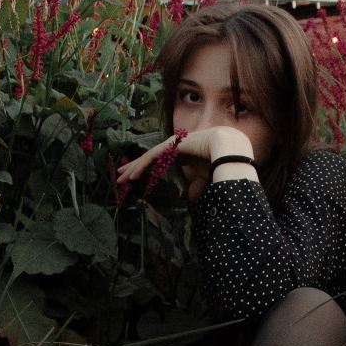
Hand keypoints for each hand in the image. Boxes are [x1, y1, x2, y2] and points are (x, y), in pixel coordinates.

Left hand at [116, 126, 251, 197]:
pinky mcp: (169, 145)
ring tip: (121, 178)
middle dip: (133, 167)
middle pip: (148, 159)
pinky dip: (142, 166)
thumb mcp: (203, 179)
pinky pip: (152, 157)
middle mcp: (172, 149)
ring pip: (147, 158)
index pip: (157, 163)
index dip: (145, 170)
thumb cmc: (217, 162)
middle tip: (120, 176)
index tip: (134, 178)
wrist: (225, 149)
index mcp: (179, 155)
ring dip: (134, 168)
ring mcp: (170, 145)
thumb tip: (188, 199)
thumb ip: (194, 188)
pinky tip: (133, 175)